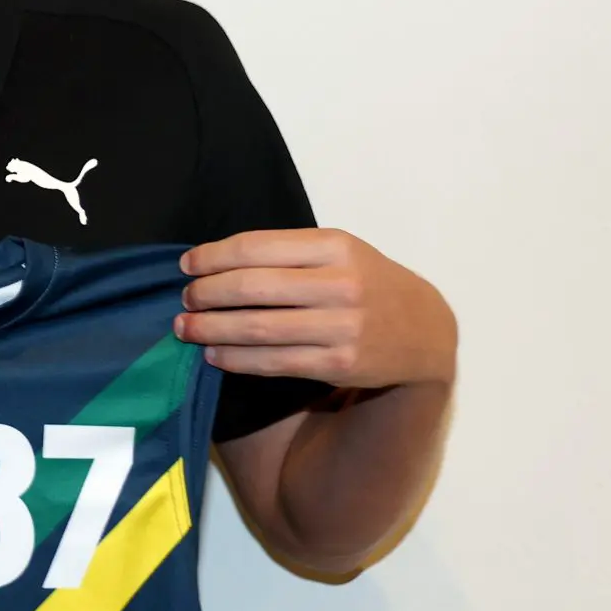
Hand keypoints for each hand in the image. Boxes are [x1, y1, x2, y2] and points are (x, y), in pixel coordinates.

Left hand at [177, 230, 455, 388]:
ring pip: (258, 328)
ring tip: (186, 329)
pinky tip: (214, 355)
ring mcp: (342, 326)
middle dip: (206, 294)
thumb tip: (214, 263)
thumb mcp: (339, 254)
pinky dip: (236, 359)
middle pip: (251, 287)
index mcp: (334, 247)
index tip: (187, 265)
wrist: (424, 330)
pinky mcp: (339, 363)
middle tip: (185, 300)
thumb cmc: (367, 284)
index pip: (255, 247)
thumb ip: (287, 254)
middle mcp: (341, 284)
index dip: (212, 257)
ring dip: (212, 329)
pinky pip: (274, 362)